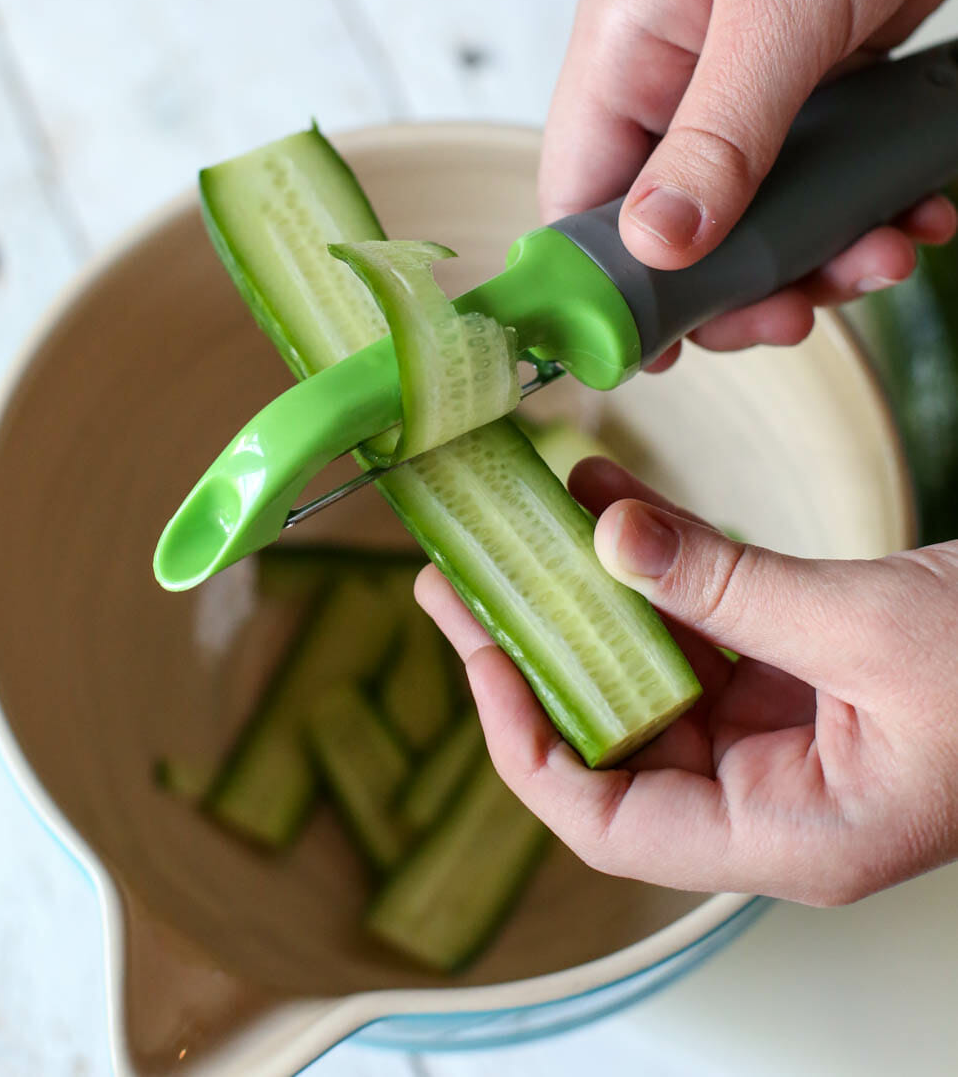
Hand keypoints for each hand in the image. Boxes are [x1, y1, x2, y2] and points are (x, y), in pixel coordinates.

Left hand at [416, 458, 957, 902]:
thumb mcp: (869, 626)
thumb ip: (731, 588)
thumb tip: (608, 542)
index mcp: (789, 834)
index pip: (610, 825)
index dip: (528, 741)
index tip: (483, 652)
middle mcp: (773, 796)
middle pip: (616, 738)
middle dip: (540, 651)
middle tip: (466, 576)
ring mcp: (785, 735)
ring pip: (653, 671)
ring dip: (593, 594)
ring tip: (526, 519)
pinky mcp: (801, 675)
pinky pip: (704, 625)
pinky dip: (659, 566)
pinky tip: (612, 502)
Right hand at [540, 0, 957, 367]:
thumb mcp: (776, 7)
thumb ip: (717, 136)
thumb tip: (655, 250)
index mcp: (625, 52)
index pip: (579, 196)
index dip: (606, 286)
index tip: (666, 353)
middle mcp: (676, 81)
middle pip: (672, 231)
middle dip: (741, 284)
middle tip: (806, 309)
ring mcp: (752, 91)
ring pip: (759, 222)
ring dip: (826, 255)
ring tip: (891, 250)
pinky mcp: (823, 91)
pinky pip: (829, 186)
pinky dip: (872, 214)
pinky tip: (919, 210)